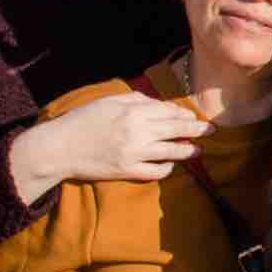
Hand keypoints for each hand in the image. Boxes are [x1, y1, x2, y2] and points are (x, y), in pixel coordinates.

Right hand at [11, 91, 205, 200]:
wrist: (59, 147)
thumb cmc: (81, 121)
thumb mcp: (107, 101)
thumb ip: (134, 100)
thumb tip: (156, 103)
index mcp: (133, 112)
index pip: (168, 112)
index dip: (184, 115)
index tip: (193, 117)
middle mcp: (137, 132)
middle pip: (176, 130)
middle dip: (197, 130)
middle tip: (212, 130)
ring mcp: (134, 153)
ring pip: (171, 152)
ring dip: (188, 151)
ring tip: (199, 150)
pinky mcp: (127, 171)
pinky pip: (156, 172)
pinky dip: (167, 168)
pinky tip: (171, 164)